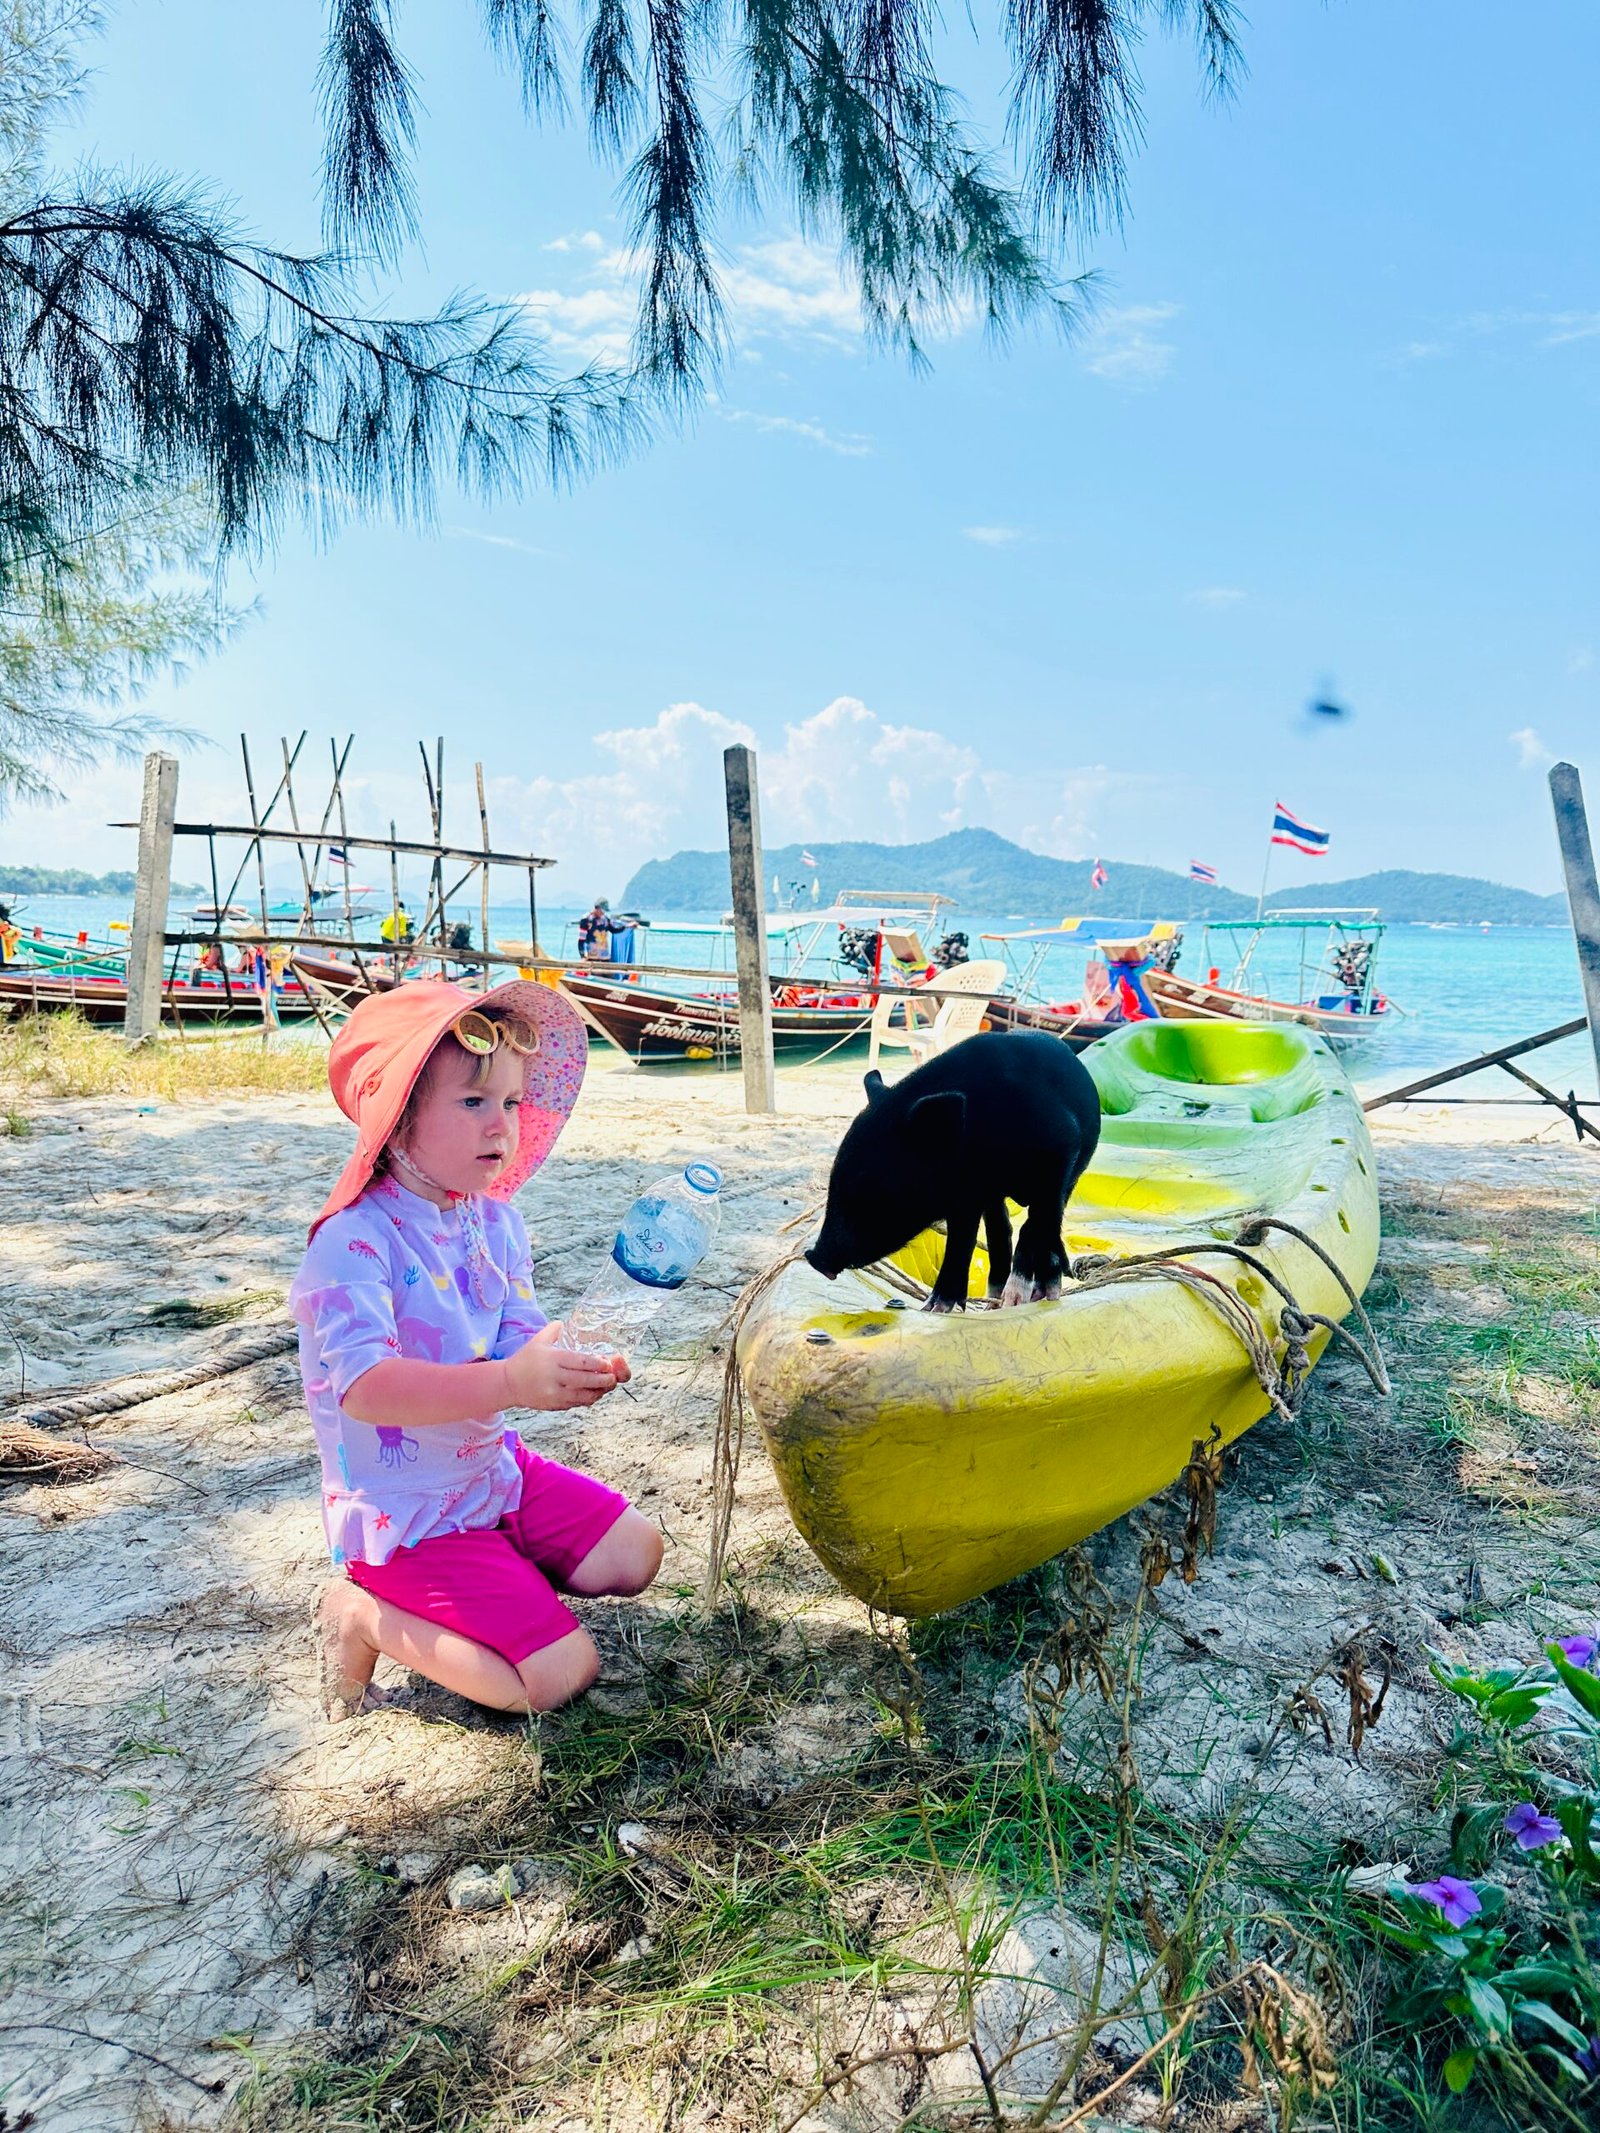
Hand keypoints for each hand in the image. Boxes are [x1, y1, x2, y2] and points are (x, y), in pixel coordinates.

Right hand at [501, 1323, 630, 1410]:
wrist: (508, 1383)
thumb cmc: (526, 1359)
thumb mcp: (539, 1341)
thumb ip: (555, 1330)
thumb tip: (570, 1322)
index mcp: (552, 1359)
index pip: (581, 1362)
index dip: (598, 1364)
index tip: (608, 1363)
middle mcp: (553, 1377)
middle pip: (585, 1380)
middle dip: (604, 1380)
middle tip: (613, 1377)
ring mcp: (553, 1394)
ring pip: (583, 1395)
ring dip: (599, 1392)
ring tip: (608, 1386)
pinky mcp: (553, 1405)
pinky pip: (575, 1403)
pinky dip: (588, 1399)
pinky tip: (594, 1394)